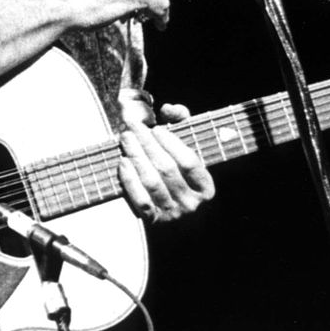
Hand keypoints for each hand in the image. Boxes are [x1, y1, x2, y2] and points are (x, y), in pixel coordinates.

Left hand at [116, 90, 213, 221]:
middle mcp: (191, 203)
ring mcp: (172, 215)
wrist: (177, 221)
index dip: (171, 143)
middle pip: (166, 169)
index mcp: (206, 188)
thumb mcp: (188, 149)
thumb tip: (168, 109)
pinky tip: (123, 163)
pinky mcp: (154, 222)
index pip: (189, 162)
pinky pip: (140, 200)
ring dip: (136, 157)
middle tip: (132, 128)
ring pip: (152, 182)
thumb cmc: (181, 176)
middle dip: (147, 144)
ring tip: (126, 139)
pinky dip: (130, 181)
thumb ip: (182, 122)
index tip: (156, 128)